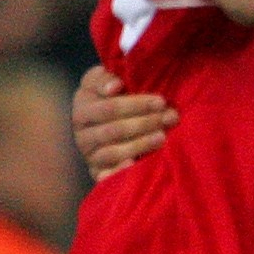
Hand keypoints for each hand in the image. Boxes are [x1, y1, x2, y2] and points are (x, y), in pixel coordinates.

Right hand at [72, 65, 173, 179]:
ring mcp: (90, 154)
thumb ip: (105, 77)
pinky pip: (106, 175)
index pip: (109, 108)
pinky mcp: (97, 172)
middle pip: (114, 130)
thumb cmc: (113, 96)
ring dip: (140, 144)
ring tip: (163, 137)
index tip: (161, 101)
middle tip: (170, 118)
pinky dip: (119, 171)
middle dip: (145, 123)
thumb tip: (115, 86)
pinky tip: (135, 165)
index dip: (136, 104)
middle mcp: (82, 133)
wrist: (108, 122)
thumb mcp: (104, 81)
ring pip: (113, 152)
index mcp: (82, 108)